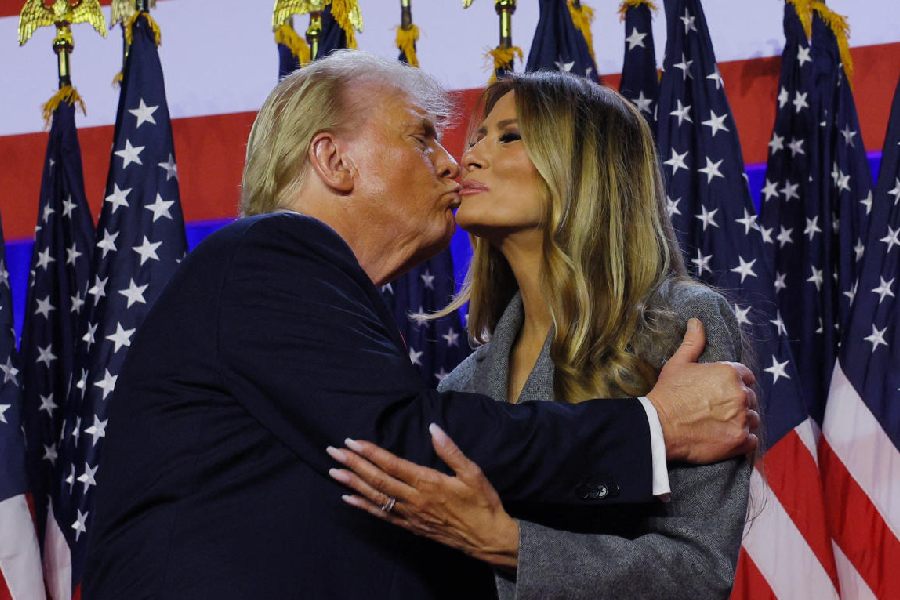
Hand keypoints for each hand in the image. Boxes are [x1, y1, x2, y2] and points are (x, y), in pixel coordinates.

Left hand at [326, 424, 519, 569]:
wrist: (487, 539)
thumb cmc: (482, 503)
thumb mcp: (473, 473)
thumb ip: (450, 451)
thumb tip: (434, 428)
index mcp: (428, 482)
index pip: (392, 464)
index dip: (370, 452)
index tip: (352, 441)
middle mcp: (414, 499)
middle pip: (377, 479)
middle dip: (354, 464)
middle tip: (333, 452)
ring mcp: (410, 515)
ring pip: (375, 497)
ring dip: (353, 484)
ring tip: (334, 471)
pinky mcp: (411, 526)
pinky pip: (382, 515)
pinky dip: (364, 506)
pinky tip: (349, 499)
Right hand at [646, 318, 758, 462]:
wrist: (660, 426)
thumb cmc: (668, 393)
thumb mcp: (679, 363)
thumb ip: (693, 342)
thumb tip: (696, 322)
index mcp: (729, 373)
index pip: (746, 376)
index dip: (735, 383)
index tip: (722, 391)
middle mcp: (740, 394)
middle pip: (750, 398)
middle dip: (738, 403)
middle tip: (718, 410)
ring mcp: (742, 419)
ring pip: (753, 419)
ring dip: (742, 422)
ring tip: (721, 425)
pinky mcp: (740, 441)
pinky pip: (752, 441)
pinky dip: (742, 441)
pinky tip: (726, 438)